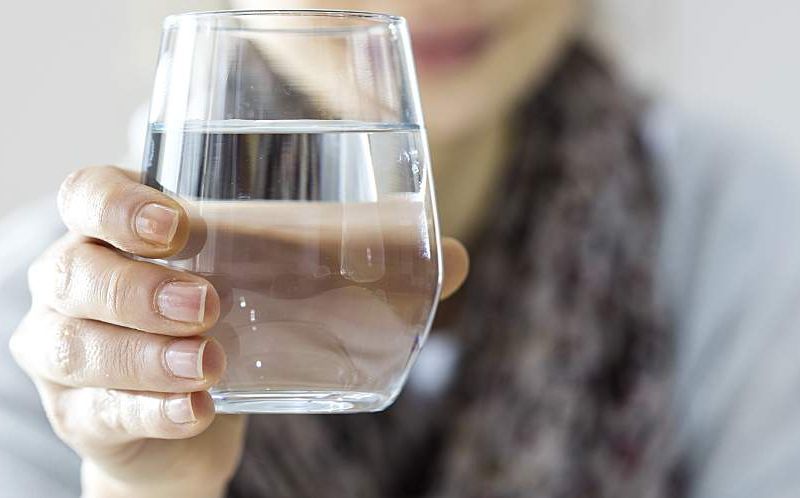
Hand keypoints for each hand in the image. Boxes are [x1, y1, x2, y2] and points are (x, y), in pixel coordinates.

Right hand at [9, 165, 468, 497]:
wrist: (181, 416)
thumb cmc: (226, 326)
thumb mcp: (272, 286)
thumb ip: (353, 266)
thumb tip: (453, 259)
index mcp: (122, 233)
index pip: (89, 195)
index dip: (118, 204)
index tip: (175, 225)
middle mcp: (80, 284)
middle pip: (74, 270)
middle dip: (139, 287)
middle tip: (207, 303)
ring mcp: (69, 351)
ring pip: (76, 344)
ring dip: (145, 354)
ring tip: (212, 362)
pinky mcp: (83, 411)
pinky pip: (99, 409)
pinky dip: (150, 410)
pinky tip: (197, 410)